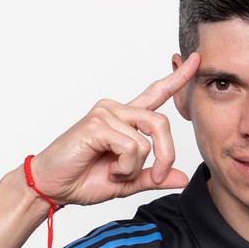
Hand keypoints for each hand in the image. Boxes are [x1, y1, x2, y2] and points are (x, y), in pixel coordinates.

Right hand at [27, 53, 200, 204]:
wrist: (52, 187)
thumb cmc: (82, 179)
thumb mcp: (127, 182)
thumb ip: (153, 178)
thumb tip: (182, 178)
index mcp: (125, 119)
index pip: (155, 93)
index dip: (177, 78)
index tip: (195, 60)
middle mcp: (116, 110)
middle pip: (161, 123)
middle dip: (166, 155)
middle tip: (155, 177)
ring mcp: (106, 114)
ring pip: (146, 140)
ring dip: (135, 166)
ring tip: (115, 171)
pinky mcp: (96, 123)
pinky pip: (131, 145)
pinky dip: (125, 165)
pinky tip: (108, 168)